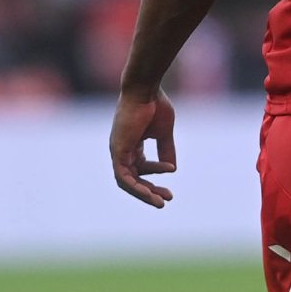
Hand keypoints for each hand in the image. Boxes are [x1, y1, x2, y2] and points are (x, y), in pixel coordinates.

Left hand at [110, 88, 177, 207]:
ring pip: (127, 182)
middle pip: (133, 178)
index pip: (141, 167)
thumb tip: (172, 169)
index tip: (172, 171)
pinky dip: (136, 186)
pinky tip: (150, 191)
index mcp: (132, 144)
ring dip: (143, 194)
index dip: (157, 173)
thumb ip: (166, 149)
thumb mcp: (164, 132)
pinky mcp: (117, 151)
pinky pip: (123, 177)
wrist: (146, 89)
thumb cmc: (154, 104)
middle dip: (150, 190)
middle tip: (167, 200)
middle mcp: (122, 149)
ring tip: (160, 202)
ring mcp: (118, 151)